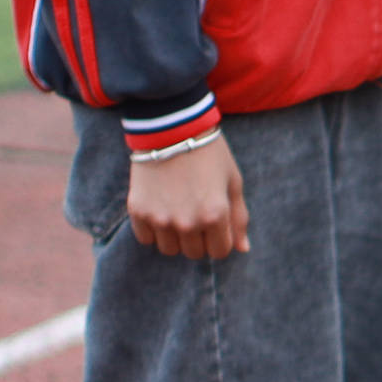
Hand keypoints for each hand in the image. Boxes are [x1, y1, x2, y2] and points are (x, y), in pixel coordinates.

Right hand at [126, 135, 248, 257]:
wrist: (170, 127)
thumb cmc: (208, 153)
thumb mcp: (232, 181)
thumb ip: (239, 218)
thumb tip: (243, 249)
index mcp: (215, 215)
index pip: (220, 251)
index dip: (220, 239)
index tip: (215, 222)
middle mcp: (187, 222)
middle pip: (195, 253)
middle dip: (199, 238)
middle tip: (195, 212)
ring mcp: (161, 218)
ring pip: (169, 249)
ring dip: (175, 236)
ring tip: (177, 210)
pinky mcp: (139, 211)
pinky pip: (146, 239)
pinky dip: (153, 229)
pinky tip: (159, 208)